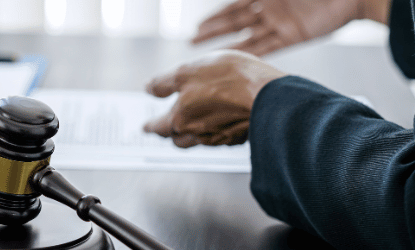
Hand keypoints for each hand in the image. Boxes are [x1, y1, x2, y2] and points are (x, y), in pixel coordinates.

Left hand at [143, 50, 286, 147]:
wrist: (268, 94)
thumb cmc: (227, 79)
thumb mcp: (186, 71)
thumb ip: (163, 82)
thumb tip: (147, 88)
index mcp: (179, 120)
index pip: (158, 127)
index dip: (150, 126)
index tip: (145, 127)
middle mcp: (198, 134)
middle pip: (178, 139)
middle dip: (171, 133)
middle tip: (167, 127)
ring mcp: (221, 138)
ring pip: (200, 140)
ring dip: (193, 134)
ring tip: (193, 124)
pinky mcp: (241, 137)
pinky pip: (223, 138)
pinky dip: (218, 131)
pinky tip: (223, 121)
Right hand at [192, 0, 389, 55]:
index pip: (234, 5)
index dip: (215, 16)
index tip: (197, 26)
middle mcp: (271, 7)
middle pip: (236, 21)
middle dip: (214, 30)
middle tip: (193, 41)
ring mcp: (281, 23)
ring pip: (247, 36)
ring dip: (228, 45)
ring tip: (210, 55)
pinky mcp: (293, 36)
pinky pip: (267, 46)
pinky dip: (250, 53)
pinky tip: (236, 61)